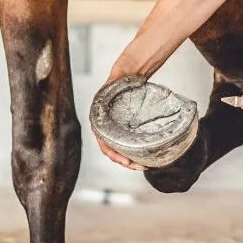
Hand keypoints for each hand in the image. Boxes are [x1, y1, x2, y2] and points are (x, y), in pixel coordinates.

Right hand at [95, 50, 148, 170]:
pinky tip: (144, 156)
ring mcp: (114, 131)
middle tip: (140, 166)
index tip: (125, 160)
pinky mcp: (124, 131)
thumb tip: (119, 76)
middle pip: (112, 152)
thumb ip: (115, 82)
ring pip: (119, 152)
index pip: (103, 143)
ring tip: (144, 165)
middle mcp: (105, 128)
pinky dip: (133, 153)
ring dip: (130, 161)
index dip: (114, 154)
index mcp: (99, 121)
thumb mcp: (115, 82)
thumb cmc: (119, 80)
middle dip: (125, 162)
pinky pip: (126, 146)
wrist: (126, 76)